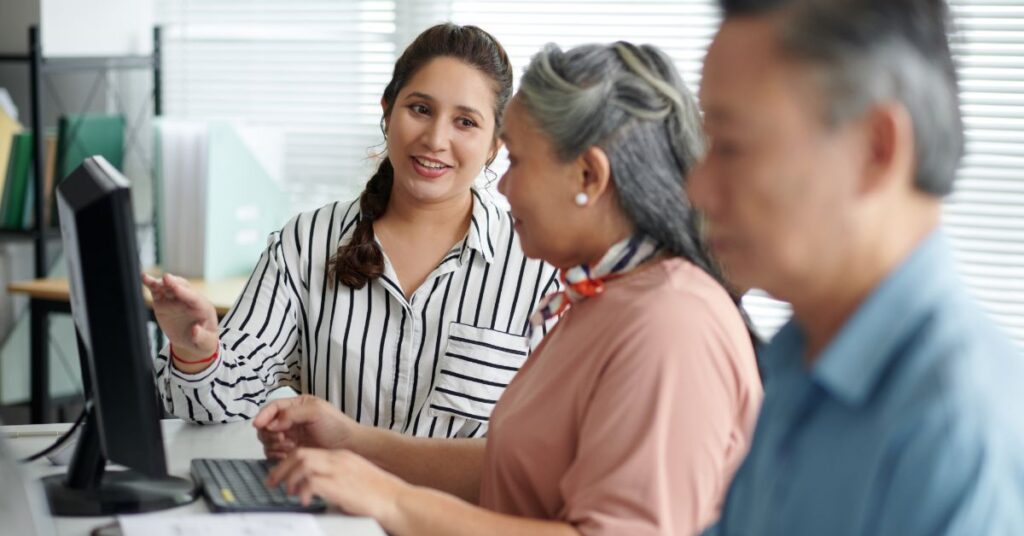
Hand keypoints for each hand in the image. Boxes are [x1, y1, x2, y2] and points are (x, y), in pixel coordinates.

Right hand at [142, 272, 218, 359]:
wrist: (193, 340)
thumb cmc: (203, 341)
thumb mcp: (206, 343)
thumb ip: (201, 337)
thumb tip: (194, 331)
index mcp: (203, 308)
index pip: (194, 298)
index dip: (185, 292)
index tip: (175, 287)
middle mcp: (190, 300)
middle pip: (182, 287)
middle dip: (173, 283)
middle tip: (165, 278)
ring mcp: (176, 300)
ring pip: (169, 287)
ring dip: (160, 282)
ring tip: (148, 279)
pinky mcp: (164, 302)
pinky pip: (157, 291)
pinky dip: (151, 285)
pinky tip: (144, 278)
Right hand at [253, 395, 358, 458]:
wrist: (349, 447)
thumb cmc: (337, 426)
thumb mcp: (316, 412)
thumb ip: (292, 414)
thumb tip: (272, 424)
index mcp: (296, 405)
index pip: (272, 407)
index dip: (263, 415)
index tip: (258, 424)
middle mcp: (290, 420)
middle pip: (265, 424)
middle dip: (269, 432)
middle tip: (283, 437)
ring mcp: (289, 436)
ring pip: (267, 439)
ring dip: (273, 443)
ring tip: (289, 446)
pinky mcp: (290, 451)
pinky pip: (272, 453)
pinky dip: (275, 454)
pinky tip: (287, 454)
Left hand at [266, 448, 408, 522]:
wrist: (397, 500)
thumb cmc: (379, 494)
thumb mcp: (355, 479)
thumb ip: (337, 477)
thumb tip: (317, 487)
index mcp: (342, 457)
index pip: (308, 452)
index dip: (290, 463)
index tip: (281, 474)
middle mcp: (338, 460)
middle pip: (300, 454)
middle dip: (282, 468)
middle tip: (272, 481)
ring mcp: (338, 470)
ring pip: (302, 463)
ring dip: (288, 477)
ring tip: (285, 491)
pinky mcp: (339, 484)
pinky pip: (311, 482)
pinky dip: (302, 491)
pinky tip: (303, 500)